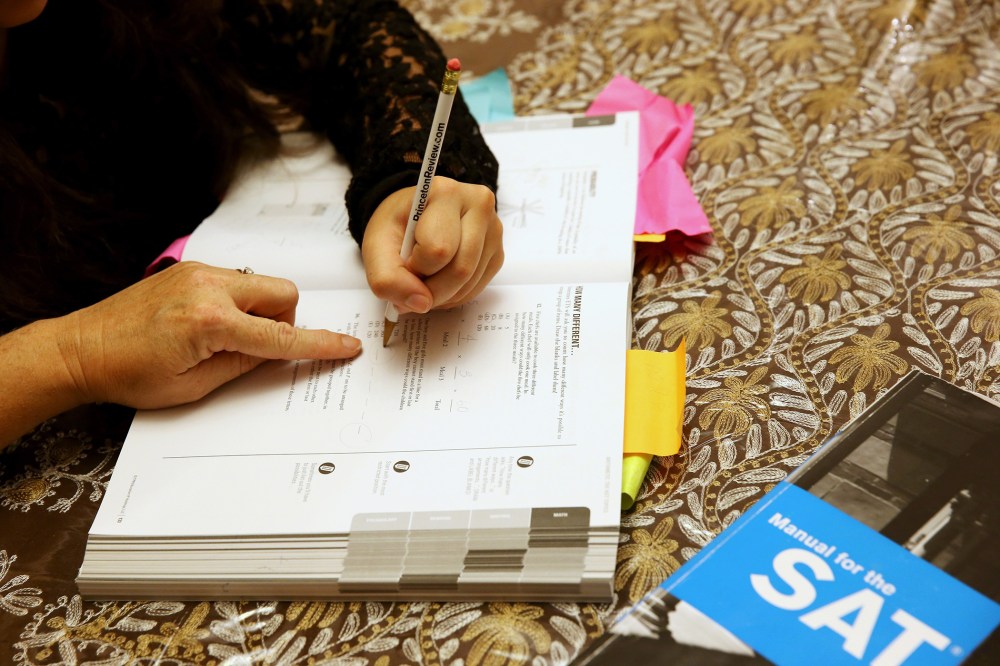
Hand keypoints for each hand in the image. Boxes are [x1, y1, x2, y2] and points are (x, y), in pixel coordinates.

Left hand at [59, 261, 360, 408]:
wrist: (80, 349)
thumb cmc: (128, 375)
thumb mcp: (194, 387)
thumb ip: (244, 365)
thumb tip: (275, 352)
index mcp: (210, 323)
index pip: (281, 337)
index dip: (319, 345)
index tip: (346, 346)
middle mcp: (208, 288)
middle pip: (283, 294)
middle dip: (282, 322)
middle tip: (253, 348)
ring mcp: (198, 273)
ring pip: (262, 285)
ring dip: (258, 311)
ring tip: (222, 338)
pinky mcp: (189, 269)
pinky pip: (236, 281)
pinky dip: (237, 303)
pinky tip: (206, 324)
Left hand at [361, 177, 503, 313]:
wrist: (413, 215)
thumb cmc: (397, 224)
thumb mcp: (376, 246)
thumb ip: (387, 278)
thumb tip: (420, 304)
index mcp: (446, 193)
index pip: (438, 249)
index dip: (416, 268)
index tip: (404, 260)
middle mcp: (478, 206)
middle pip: (460, 270)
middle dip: (430, 290)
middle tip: (411, 283)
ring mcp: (493, 230)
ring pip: (470, 283)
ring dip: (441, 296)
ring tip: (423, 281)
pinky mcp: (498, 252)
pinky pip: (477, 288)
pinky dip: (454, 296)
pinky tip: (440, 282)